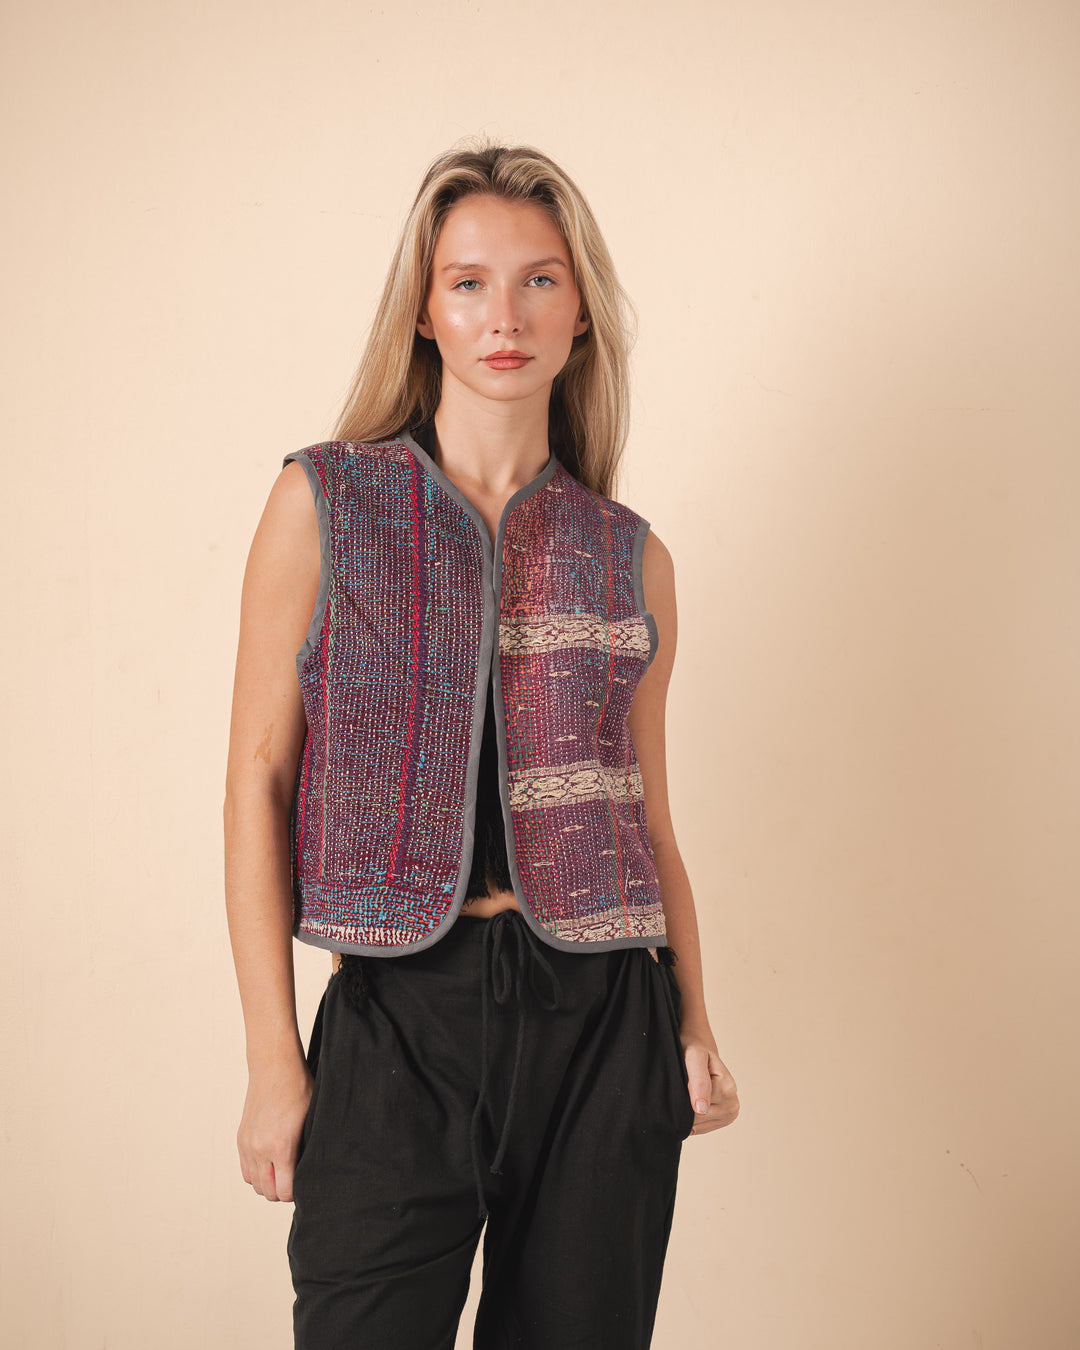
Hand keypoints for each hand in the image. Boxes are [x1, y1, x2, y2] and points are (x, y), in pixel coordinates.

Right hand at [236, 1059, 313, 1201]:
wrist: (275, 1068)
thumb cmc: (299, 1090)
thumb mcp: (312, 1120)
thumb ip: (307, 1149)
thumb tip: (312, 1169)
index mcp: (281, 1146)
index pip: (283, 1192)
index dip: (295, 1193)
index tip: (304, 1185)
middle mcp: (260, 1149)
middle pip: (268, 1192)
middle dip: (282, 1191)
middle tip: (295, 1181)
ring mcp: (248, 1144)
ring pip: (255, 1184)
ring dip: (268, 1184)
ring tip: (283, 1174)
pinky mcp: (241, 1138)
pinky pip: (246, 1170)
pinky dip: (256, 1174)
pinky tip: (270, 1165)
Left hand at [678, 1018, 738, 1134]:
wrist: (698, 1046)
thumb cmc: (694, 1048)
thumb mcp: (694, 1057)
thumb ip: (698, 1081)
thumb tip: (701, 1109)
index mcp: (728, 1089)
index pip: (697, 1111)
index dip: (682, 1099)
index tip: (681, 1082)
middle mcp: (733, 1104)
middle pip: (698, 1121)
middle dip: (683, 1107)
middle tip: (681, 1086)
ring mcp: (729, 1114)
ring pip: (698, 1126)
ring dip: (686, 1113)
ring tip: (686, 1092)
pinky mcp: (722, 1119)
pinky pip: (699, 1128)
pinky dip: (690, 1119)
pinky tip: (689, 1102)